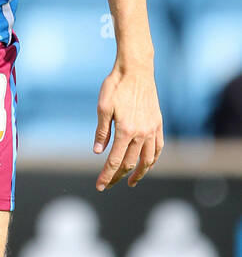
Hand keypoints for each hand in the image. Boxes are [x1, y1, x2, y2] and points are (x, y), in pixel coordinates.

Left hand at [93, 63, 163, 189]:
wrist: (136, 70)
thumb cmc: (116, 86)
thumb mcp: (103, 107)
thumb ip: (102, 131)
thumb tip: (98, 152)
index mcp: (126, 131)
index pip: (114, 161)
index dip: (106, 176)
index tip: (100, 186)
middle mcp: (141, 133)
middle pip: (130, 163)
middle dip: (118, 177)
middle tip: (109, 184)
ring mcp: (152, 129)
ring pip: (148, 160)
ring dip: (139, 174)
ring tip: (131, 182)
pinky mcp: (158, 124)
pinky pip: (158, 148)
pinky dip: (153, 159)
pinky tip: (147, 164)